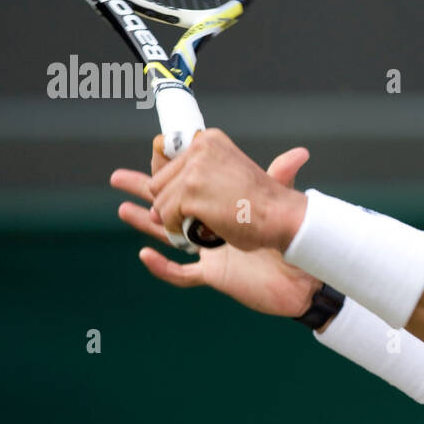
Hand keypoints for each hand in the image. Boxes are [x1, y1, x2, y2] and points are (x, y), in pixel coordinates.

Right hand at [110, 137, 321, 317]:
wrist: (304, 274)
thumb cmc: (292, 236)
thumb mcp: (282, 202)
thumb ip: (282, 176)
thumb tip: (300, 153)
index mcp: (223, 201)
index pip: (189, 180)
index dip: (169, 167)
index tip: (156, 150)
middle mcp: (212, 223)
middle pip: (170, 203)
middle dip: (146, 190)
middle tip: (119, 177)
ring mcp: (210, 250)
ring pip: (168, 234)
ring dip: (144, 222)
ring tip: (122, 209)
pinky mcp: (214, 274)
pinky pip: (181, 274)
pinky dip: (163, 267)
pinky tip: (145, 255)